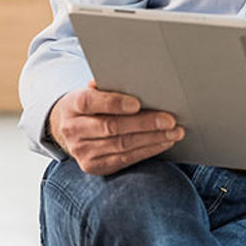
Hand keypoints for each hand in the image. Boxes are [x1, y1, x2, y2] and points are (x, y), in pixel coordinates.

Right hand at [47, 81, 184, 175]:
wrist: (71, 128)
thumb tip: (133, 80)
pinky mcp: (93, 166)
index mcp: (72, 105)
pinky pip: (124, 159)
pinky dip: (147, 151)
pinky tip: (163, 143)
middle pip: (111, 127)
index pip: (89, 102)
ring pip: (121, 145)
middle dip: (144, 123)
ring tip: (173, 132)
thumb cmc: (91, 104)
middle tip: (169, 120)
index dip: (113, 103)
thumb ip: (108, 86)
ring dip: (152, 139)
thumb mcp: (93, 91)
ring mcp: (81, 151)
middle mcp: (73, 130)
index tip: (137, 104)